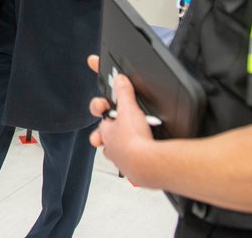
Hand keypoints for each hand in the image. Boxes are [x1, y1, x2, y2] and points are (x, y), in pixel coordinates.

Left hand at [87, 55, 156, 185]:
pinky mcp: (135, 172)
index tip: (111, 109)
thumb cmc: (135, 140)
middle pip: (109, 139)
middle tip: (125, 126)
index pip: (103, 121)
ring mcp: (123, 162)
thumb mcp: (129, 108)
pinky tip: (147, 154)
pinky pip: (133, 165)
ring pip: (119, 153)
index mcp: (106, 132)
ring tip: (137, 140)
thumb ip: (124, 92)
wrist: (148, 165)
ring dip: (126, 146)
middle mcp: (112, 149)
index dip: (107, 115)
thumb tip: (119, 79)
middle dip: (115, 132)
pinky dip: (138, 160)